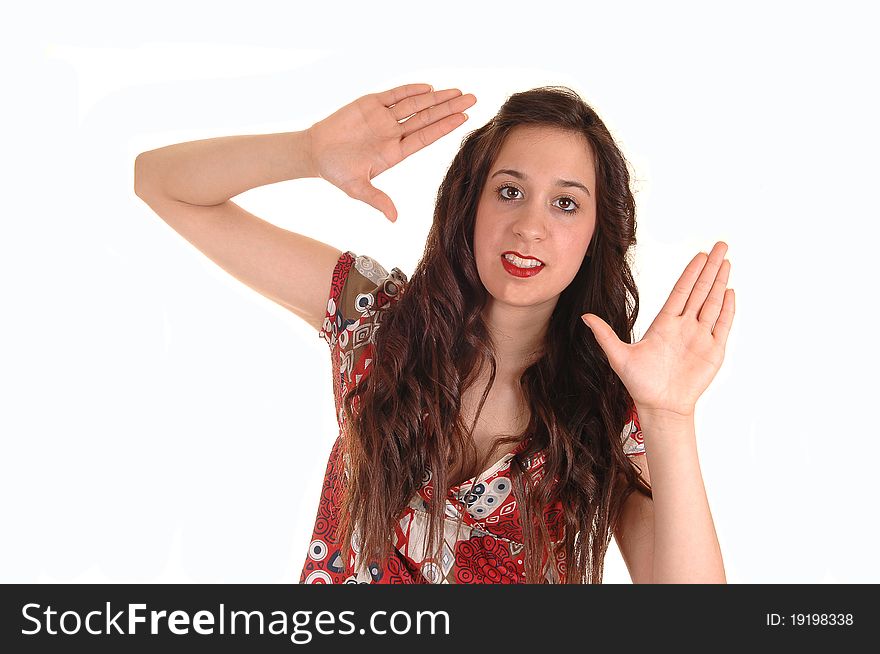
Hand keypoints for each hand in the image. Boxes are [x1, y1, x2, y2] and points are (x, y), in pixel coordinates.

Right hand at [306, 83, 476, 222]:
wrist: (315, 151)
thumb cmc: (337, 171)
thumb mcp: (357, 188)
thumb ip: (377, 200)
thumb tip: (394, 219)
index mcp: (395, 152)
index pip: (425, 137)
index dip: (444, 128)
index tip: (464, 119)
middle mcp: (394, 133)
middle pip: (427, 118)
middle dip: (449, 108)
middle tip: (473, 99)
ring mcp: (384, 117)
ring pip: (415, 104)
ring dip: (436, 97)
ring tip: (458, 91)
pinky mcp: (370, 104)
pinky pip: (395, 95)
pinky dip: (410, 90)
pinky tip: (428, 88)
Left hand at [581, 241, 735, 416]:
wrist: (660, 407)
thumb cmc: (640, 384)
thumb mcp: (619, 357)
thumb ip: (604, 335)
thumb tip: (585, 316)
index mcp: (664, 324)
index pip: (681, 292)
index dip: (691, 273)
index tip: (699, 255)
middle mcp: (684, 326)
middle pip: (700, 291)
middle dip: (710, 268)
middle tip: (721, 245)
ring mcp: (700, 337)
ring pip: (713, 303)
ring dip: (720, 282)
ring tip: (727, 262)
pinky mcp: (713, 351)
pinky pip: (723, 325)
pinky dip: (728, 309)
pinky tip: (730, 292)